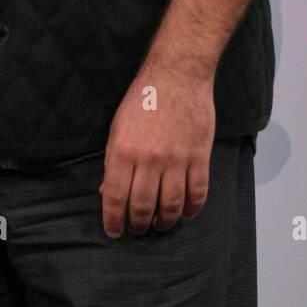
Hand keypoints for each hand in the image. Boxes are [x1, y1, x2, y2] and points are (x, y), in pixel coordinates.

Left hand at [99, 61, 214, 237]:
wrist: (177, 74)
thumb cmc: (142, 99)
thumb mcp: (117, 127)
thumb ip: (113, 161)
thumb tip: (107, 193)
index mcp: (123, 151)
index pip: (115, 198)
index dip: (114, 220)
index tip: (115, 231)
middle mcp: (149, 160)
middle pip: (143, 208)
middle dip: (139, 225)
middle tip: (138, 230)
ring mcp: (176, 160)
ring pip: (171, 206)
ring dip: (164, 222)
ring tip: (160, 225)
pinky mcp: (199, 157)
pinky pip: (198, 193)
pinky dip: (192, 209)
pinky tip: (186, 214)